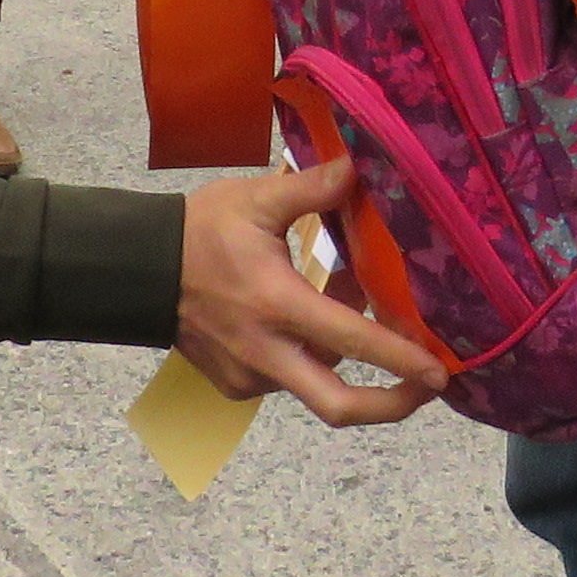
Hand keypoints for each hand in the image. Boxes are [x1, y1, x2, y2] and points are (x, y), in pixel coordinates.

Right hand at [179, 150, 441, 423]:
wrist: (136, 273)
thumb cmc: (197, 232)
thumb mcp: (254, 199)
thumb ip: (310, 187)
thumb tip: (358, 169)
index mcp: (276, 305)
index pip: (351, 342)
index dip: (400, 360)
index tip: (440, 374)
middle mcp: (267, 354)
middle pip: (339, 407)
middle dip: (392, 406)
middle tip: (429, 388)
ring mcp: (250, 376)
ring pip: (317, 383)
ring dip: (347, 359)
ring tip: (358, 311)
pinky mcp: (238, 386)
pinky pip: (290, 379)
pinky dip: (313, 357)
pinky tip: (313, 320)